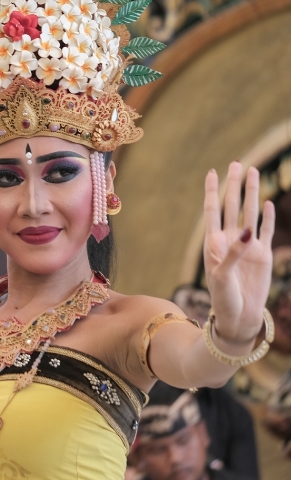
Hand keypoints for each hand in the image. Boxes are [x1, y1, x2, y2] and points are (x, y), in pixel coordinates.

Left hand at [203, 162, 275, 346]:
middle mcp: (229, 240)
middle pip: (232, 206)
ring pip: (250, 213)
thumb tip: (247, 232)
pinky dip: (267, 217)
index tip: (212, 172)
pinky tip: (267, 202)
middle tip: (237, 163)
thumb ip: (232, 254)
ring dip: (251, 194)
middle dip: (234, 185)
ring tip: (253, 173)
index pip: (212, 211)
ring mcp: (247, 246)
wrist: (238, 316)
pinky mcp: (262, 255)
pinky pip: (265, 231)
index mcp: (213, 243)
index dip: (213, 192)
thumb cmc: (223, 298)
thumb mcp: (222, 276)